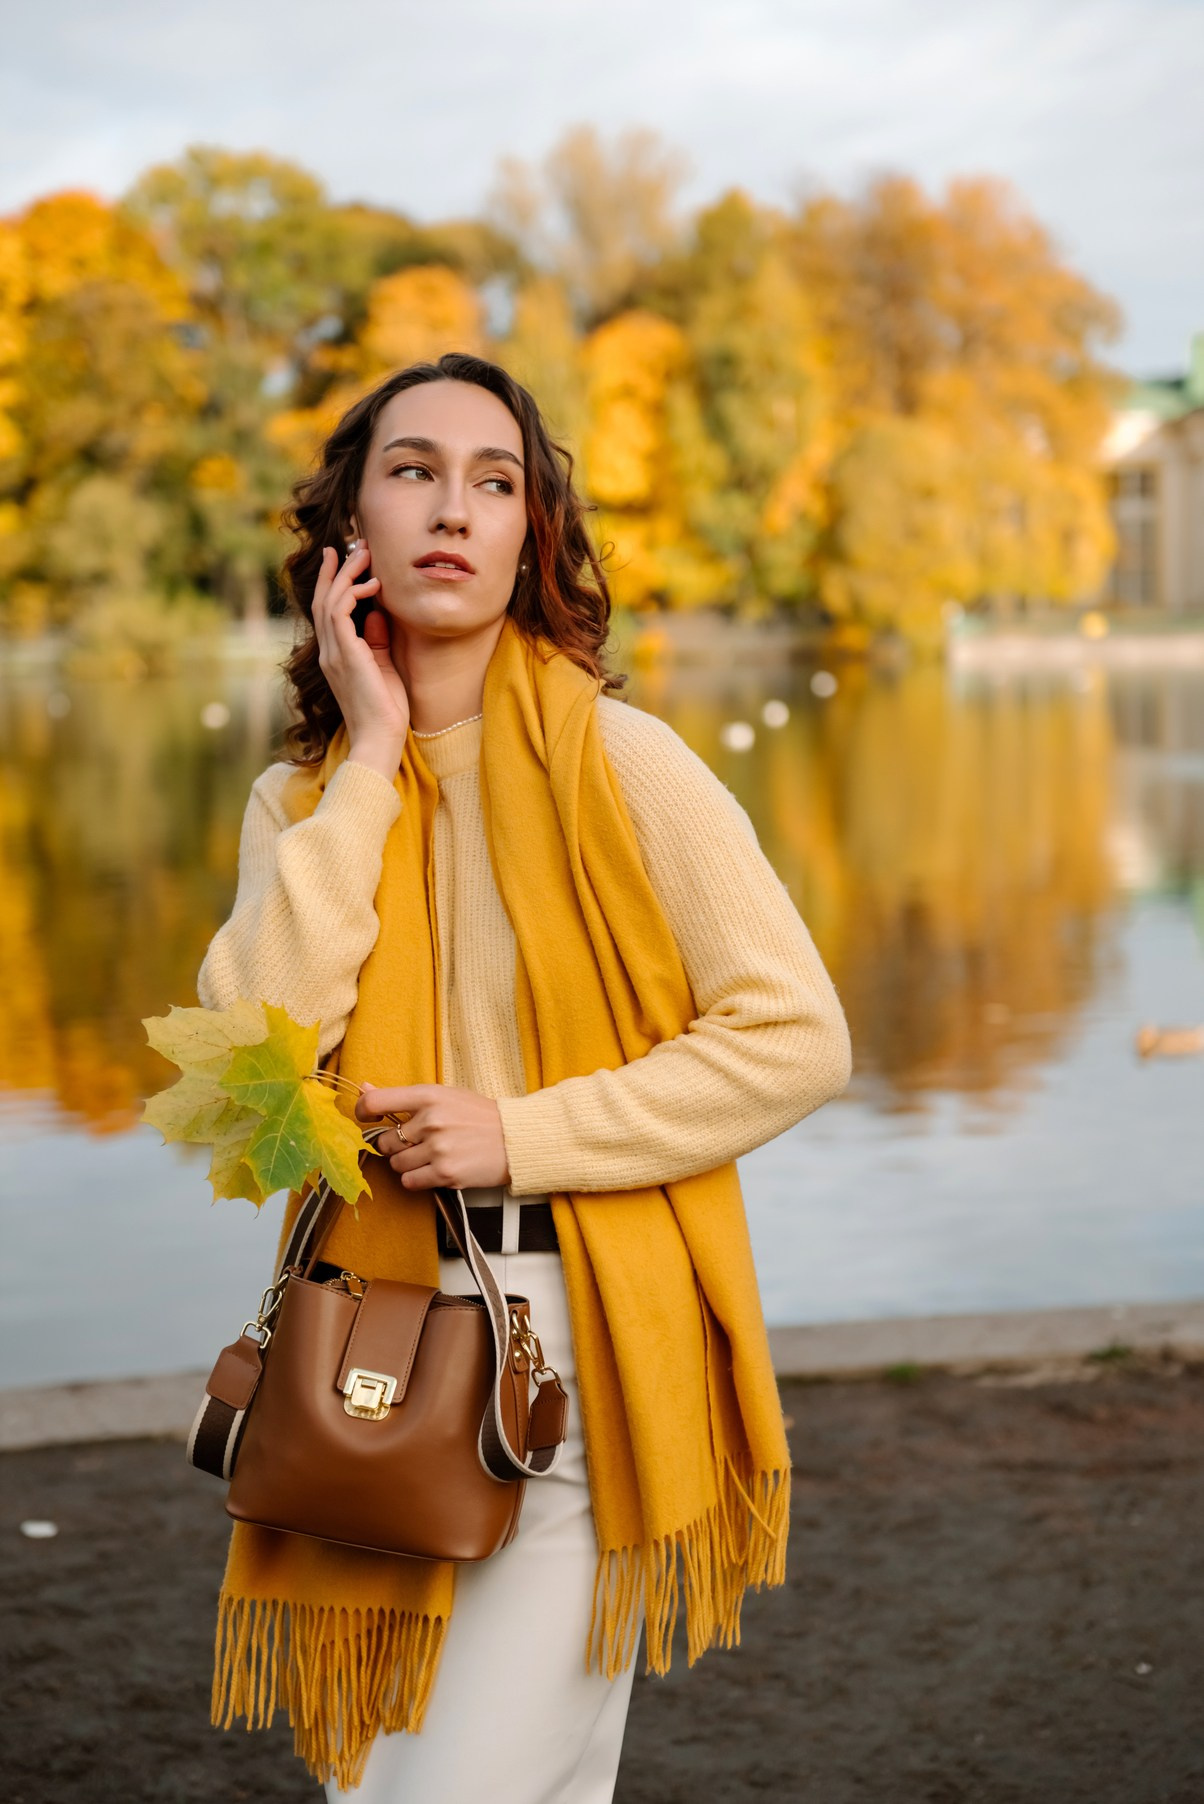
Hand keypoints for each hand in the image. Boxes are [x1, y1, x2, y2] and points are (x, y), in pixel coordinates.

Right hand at [312, 544, 409, 772]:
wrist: (380, 739)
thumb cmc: (385, 711)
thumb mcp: (383, 667)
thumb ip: (376, 641)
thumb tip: (379, 614)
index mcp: (336, 655)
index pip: (328, 610)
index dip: (335, 581)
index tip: (346, 556)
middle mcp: (329, 652)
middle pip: (324, 599)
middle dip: (338, 568)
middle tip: (355, 544)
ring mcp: (333, 653)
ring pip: (329, 601)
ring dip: (347, 573)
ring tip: (364, 554)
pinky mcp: (344, 656)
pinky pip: (340, 613)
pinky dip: (353, 594)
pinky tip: (372, 584)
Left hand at [355, 1083, 510, 1189]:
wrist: (516, 1138)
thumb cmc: (480, 1116)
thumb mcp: (445, 1095)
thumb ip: (404, 1097)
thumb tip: (364, 1089)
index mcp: (429, 1095)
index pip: (377, 1101)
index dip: (362, 1112)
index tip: (366, 1119)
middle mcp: (431, 1121)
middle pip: (385, 1142)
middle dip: (394, 1146)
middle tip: (414, 1143)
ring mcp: (438, 1148)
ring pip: (397, 1164)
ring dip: (407, 1164)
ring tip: (430, 1157)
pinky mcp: (446, 1173)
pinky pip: (410, 1182)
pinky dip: (418, 1179)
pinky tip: (434, 1170)